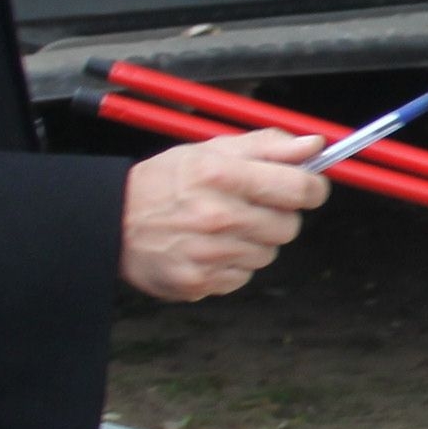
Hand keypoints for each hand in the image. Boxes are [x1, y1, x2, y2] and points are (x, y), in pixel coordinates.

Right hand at [119, 132, 326, 302]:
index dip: (313, 188)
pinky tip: (209, 248)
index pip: (299, 188)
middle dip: (279, 215)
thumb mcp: (211, 149)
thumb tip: (315, 146)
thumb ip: (268, 146)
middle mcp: (217, 216)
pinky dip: (233, 264)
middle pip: (289, 226)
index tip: (308, 188)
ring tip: (222, 227)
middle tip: (251, 206)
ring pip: (268, 253)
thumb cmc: (167, 181)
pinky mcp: (199, 282)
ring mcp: (208, 254)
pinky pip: (243, 276)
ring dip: (255, 240)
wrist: (112, 220)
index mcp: (222, 176)